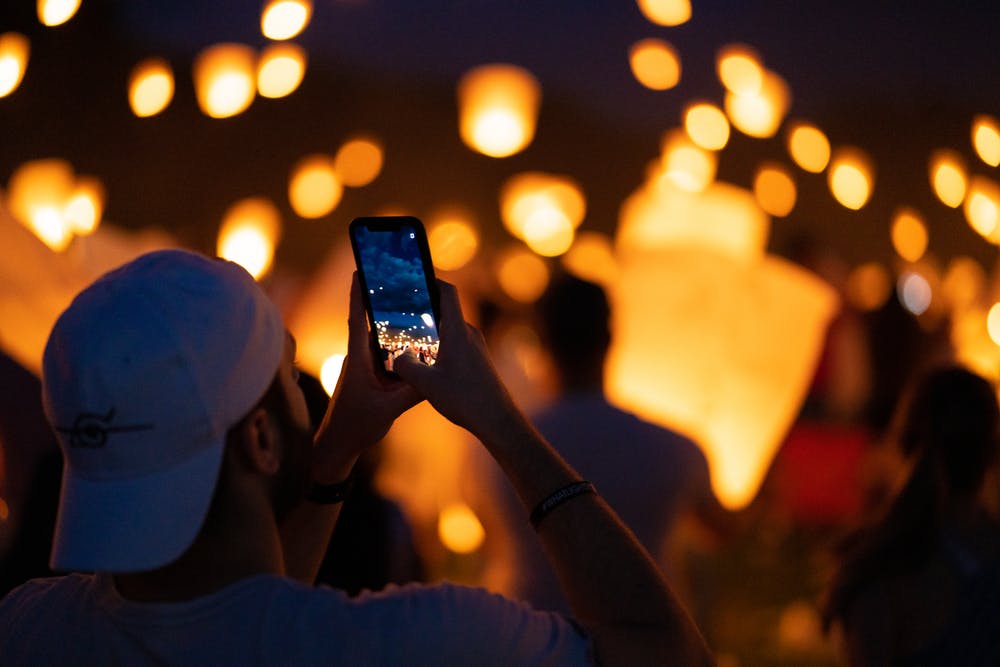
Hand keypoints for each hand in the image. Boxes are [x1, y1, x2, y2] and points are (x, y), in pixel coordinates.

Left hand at [312, 273, 421, 480]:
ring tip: (411, 305)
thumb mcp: (389, 409)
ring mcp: (364, 368)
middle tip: (398, 279)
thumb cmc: (356, 427)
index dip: (360, 293)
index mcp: (358, 360)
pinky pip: (385, 356)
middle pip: (371, 322)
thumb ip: (412, 392)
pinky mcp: (370, 378)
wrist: (338, 447)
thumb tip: (437, 375)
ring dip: (391, 323)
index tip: (361, 269)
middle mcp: (359, 358)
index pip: (358, 319)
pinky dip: (397, 346)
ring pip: (379, 339)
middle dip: (382, 300)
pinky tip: (414, 343)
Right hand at [393, 280, 516, 440]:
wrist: (498, 420)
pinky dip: (440, 346)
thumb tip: (397, 358)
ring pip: (450, 330)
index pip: (448, 292)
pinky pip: (456, 345)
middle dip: (424, 308)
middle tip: (401, 309)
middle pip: (446, 311)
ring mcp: (476, 348)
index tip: (414, 276)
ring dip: (432, 331)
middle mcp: (470, 334)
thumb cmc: (465, 399)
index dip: (431, 280)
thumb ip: (405, 366)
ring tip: (409, 337)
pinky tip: (427, 362)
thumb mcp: (425, 384)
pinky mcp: (478, 361)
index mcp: (458, 331)